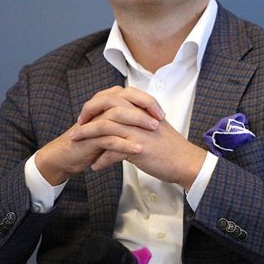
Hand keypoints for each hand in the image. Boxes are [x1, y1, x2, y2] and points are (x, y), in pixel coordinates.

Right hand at [35, 86, 161, 184]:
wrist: (67, 155)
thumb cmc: (92, 142)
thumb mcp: (112, 128)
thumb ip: (126, 120)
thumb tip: (148, 118)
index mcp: (107, 104)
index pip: (130, 95)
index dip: (148, 102)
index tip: (162, 113)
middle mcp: (100, 109)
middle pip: (124, 100)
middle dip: (144, 107)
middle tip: (160, 118)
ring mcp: (94, 123)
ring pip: (117, 116)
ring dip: (137, 121)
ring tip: (153, 129)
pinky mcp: (89, 139)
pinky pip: (109, 139)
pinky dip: (124, 144)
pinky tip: (138, 150)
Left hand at [71, 87, 206, 190]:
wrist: (186, 162)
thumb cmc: (171, 148)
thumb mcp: (153, 128)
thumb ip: (137, 122)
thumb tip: (120, 125)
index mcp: (142, 109)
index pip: (115, 98)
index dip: (98, 104)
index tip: (87, 114)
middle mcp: (139, 116)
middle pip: (107, 106)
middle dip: (88, 114)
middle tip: (77, 125)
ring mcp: (138, 131)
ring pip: (105, 127)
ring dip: (87, 136)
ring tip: (77, 144)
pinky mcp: (139, 147)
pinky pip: (113, 151)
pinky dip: (102, 160)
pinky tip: (95, 166)